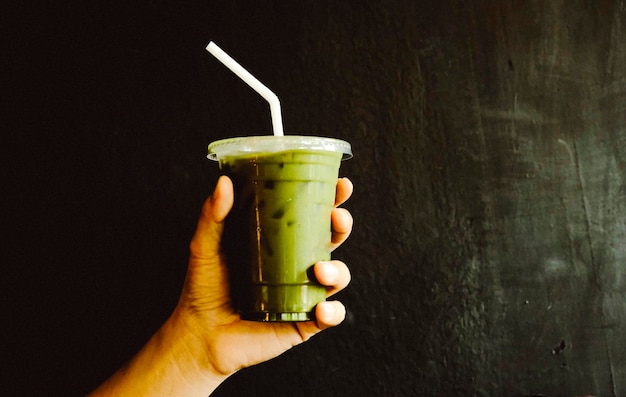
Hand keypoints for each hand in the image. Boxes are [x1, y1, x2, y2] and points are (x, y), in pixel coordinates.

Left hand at [175, 176, 352, 377]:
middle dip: (342, 226)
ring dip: (338, 270)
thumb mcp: (205, 245)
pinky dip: (333, 313)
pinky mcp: (302, 322)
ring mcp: (303, 293)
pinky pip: (330, 317)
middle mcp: (297, 264)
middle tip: (337, 218)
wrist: (199, 334)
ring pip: (338, 276)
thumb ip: (213, 215)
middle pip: (332, 239)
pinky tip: (321, 309)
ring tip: (319, 270)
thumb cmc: (203, 286)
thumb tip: (223, 181)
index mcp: (281, 240)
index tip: (340, 185)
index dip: (331, 198)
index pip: (312, 214)